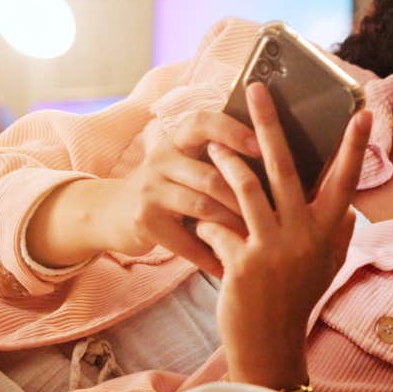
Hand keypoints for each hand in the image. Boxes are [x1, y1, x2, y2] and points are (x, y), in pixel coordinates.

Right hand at [26, 110, 260, 273]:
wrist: (114, 213)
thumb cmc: (171, 187)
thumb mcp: (188, 163)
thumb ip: (220, 157)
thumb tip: (278, 157)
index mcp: (179, 139)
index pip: (203, 122)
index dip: (231, 130)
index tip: (261, 143)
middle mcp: (161, 159)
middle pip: (211, 174)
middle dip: (246, 197)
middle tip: (277, 215)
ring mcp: (150, 190)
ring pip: (202, 206)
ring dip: (234, 226)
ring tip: (259, 240)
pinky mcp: (144, 221)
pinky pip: (185, 240)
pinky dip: (209, 256)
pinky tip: (228, 268)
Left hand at [195, 82, 371, 389]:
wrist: (270, 346)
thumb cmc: (298, 302)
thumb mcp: (327, 267)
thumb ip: (338, 234)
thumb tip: (349, 208)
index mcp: (328, 231)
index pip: (345, 179)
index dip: (354, 145)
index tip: (363, 111)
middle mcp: (305, 235)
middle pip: (286, 167)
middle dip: (269, 124)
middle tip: (258, 89)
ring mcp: (273, 248)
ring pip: (245, 187)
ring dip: (226, 161)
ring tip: (213, 143)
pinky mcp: (242, 264)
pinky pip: (219, 226)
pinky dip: (208, 222)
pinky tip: (198, 224)